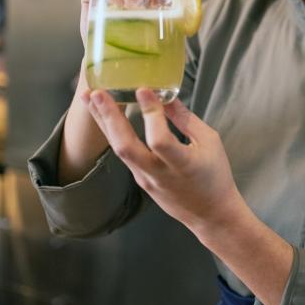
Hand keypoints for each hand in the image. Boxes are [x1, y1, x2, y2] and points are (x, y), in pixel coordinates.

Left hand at [82, 88, 242, 233]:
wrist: (210, 215)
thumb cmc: (215, 176)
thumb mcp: (209, 142)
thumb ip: (186, 119)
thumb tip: (166, 95)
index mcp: (182, 164)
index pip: (160, 140)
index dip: (151, 114)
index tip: (143, 89)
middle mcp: (159, 174)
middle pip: (126, 147)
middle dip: (110, 118)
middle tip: (97, 92)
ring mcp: (146, 179)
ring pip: (119, 150)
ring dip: (103, 122)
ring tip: (89, 97)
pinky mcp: (140, 180)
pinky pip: (123, 154)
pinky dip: (112, 132)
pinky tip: (103, 116)